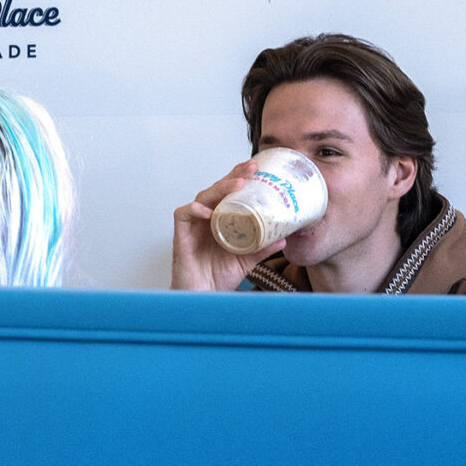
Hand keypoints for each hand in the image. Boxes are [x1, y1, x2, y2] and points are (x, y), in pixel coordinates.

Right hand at [171, 161, 261, 290]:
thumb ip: (262, 249)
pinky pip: (183, 215)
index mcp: (220, 220)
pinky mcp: (181, 236)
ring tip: (238, 185)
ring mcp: (193, 226)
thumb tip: (284, 238)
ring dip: (219, 189)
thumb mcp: (246, 260)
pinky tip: (208, 211)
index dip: (240, 177)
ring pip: (202, 198)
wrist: (202, 298)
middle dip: (234, 176)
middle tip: (252, 168)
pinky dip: (194, 210)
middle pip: (217, 190)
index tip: (257, 167)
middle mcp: (205, 219)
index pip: (228, 192)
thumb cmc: (217, 277)